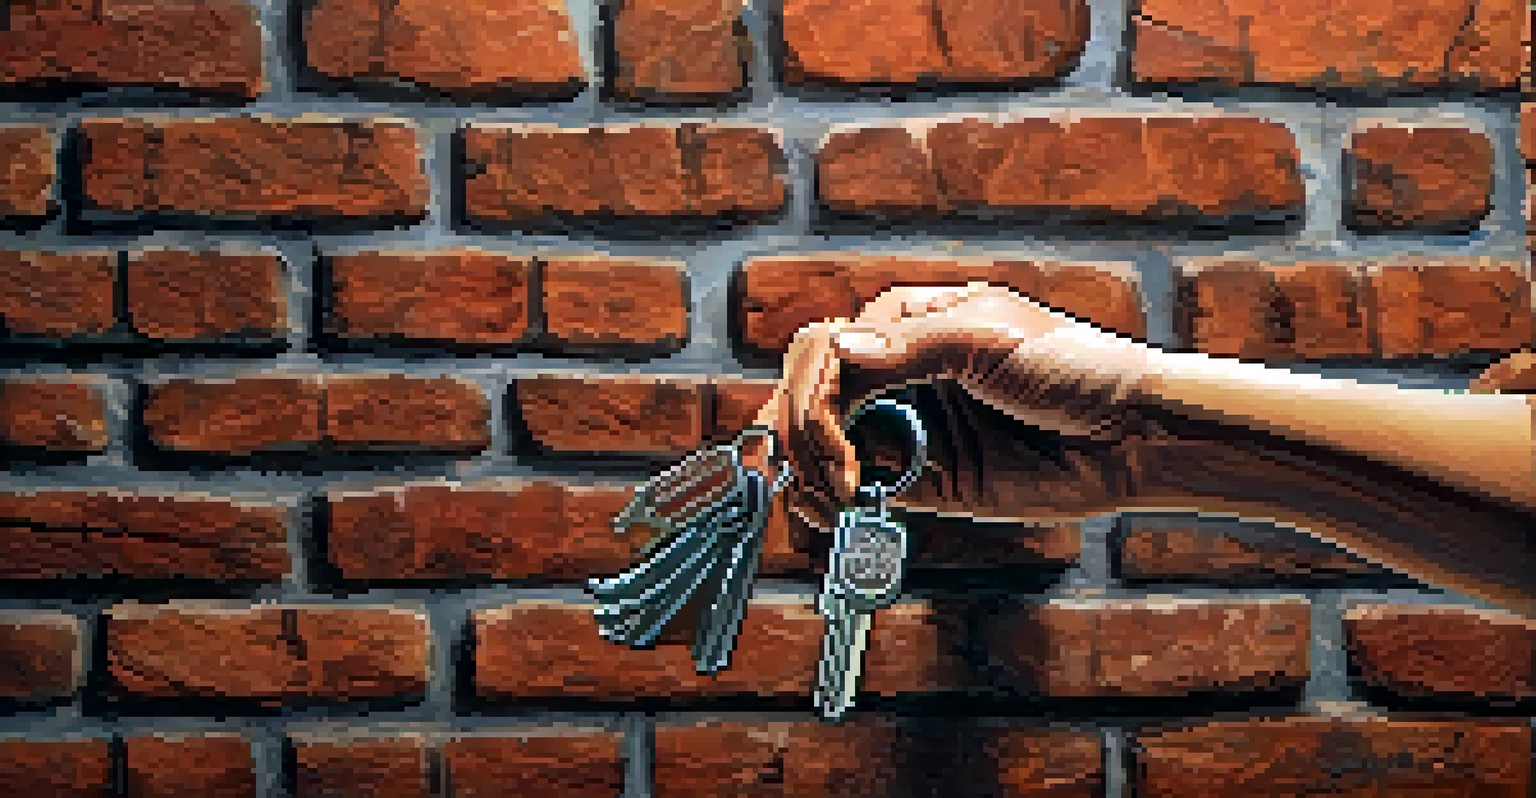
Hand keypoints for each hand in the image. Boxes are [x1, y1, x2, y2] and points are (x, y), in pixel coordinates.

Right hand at [740, 283, 1150, 531]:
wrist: (1131, 436)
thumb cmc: (1072, 367)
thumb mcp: (990, 339)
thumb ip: (910, 346)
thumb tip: (837, 348)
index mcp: (907, 323)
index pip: (824, 351)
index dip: (813, 394)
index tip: (832, 436)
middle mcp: (898, 373)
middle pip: (811, 396)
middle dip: (801, 434)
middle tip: (825, 475)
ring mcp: (908, 427)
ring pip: (823, 444)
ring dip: (806, 470)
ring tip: (827, 500)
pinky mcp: (924, 480)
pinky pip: (859, 489)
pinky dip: (831, 501)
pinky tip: (832, 513)